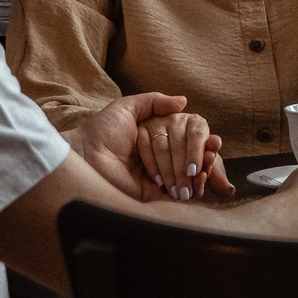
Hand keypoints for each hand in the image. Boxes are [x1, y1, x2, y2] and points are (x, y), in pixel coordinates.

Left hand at [69, 93, 230, 203]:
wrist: (84, 157)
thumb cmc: (100, 132)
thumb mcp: (125, 108)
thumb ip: (153, 101)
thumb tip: (183, 100)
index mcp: (157, 138)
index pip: (189, 140)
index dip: (203, 141)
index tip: (213, 141)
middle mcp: (161, 158)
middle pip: (194, 158)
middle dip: (204, 156)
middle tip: (211, 152)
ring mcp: (160, 178)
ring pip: (191, 176)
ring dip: (202, 170)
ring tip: (205, 165)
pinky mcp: (155, 197)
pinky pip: (181, 194)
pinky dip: (194, 186)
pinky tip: (197, 178)